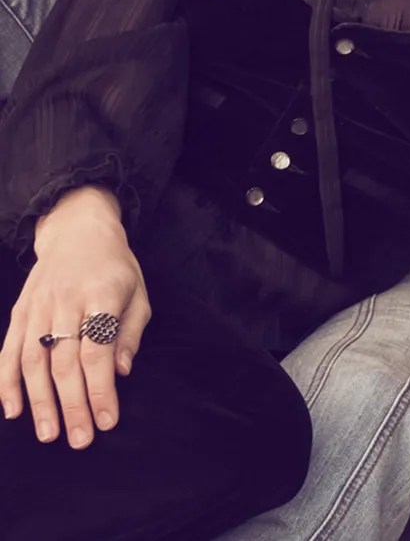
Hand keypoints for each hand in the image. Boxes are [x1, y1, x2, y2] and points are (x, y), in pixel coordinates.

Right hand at [0, 186, 150, 447]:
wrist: (78, 229)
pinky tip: (12, 410)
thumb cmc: (115, 267)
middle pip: (65, 361)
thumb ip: (130, 332)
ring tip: (49, 434)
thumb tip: (120, 373)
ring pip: (34, 361)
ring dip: (40, 402)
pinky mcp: (19, 312)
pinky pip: (9, 351)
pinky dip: (7, 383)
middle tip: (79, 440)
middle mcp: (66, 300)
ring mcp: (38, 306)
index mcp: (101, 293)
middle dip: (73, 404)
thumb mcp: (137, 291)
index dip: (101, 388)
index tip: (107, 421)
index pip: (97, 350)